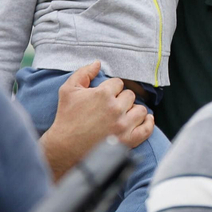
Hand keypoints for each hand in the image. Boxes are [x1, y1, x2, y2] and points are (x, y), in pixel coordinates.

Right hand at [41, 62, 153, 176]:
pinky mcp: (128, 140)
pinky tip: (144, 120)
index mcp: (103, 94)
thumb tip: (98, 63)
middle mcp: (116, 108)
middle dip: (121, 100)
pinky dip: (148, 123)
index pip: (118, 83)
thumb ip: (83, 73)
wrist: (64, 148)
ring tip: (122, 115)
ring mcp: (123, 125)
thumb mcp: (68, 91)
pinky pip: (147, 129)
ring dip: (133, 111)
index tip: (104, 97)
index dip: (111, 89)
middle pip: (130, 96)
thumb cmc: (66, 118)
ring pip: (141, 110)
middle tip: (110, 108)